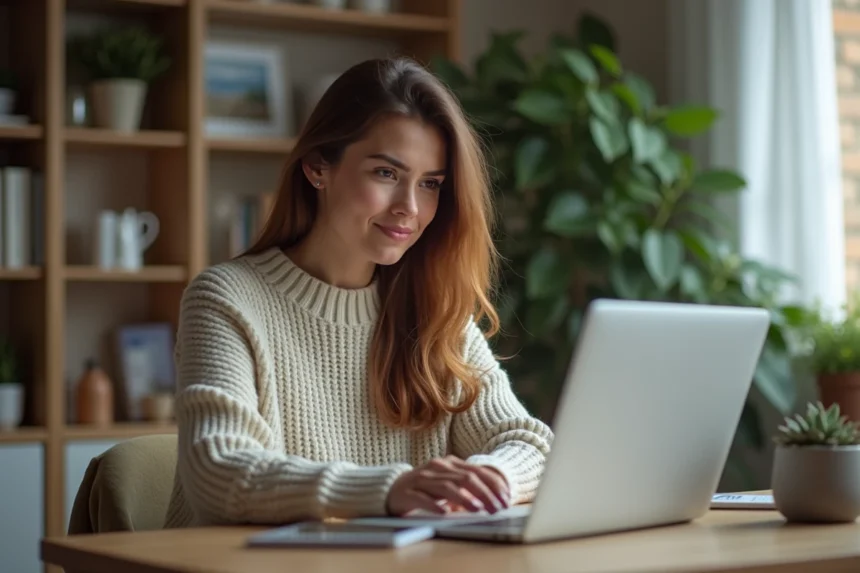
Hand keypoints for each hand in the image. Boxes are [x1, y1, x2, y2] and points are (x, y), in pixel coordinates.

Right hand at [386, 455, 510, 515]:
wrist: (393, 488)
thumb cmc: (426, 488)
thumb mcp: (449, 483)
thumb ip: (467, 487)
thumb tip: (494, 499)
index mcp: (450, 463)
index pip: (477, 471)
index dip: (494, 484)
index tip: (507, 498)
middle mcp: (437, 467)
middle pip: (465, 478)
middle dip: (485, 493)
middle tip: (497, 508)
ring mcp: (422, 479)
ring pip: (446, 486)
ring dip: (464, 498)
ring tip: (477, 508)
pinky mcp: (408, 492)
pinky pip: (422, 498)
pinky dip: (434, 505)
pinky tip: (444, 512)